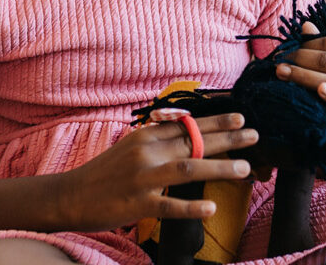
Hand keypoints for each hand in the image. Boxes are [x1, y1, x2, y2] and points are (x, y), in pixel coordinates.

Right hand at [60, 113, 257, 231]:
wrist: (72, 195)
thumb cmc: (106, 171)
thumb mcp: (132, 145)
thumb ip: (158, 137)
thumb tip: (188, 130)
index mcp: (147, 134)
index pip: (188, 123)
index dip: (215, 120)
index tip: (239, 116)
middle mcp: (147, 150)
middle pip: (194, 141)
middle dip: (228, 137)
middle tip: (254, 134)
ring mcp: (144, 177)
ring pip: (189, 168)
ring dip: (220, 167)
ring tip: (245, 168)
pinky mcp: (138, 204)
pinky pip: (169, 205)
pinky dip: (191, 207)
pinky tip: (211, 209)